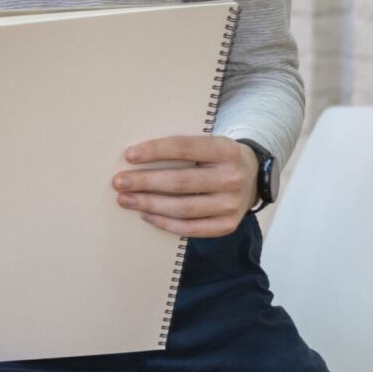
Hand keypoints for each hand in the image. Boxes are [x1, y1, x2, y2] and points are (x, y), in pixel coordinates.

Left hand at [114, 135, 256, 237]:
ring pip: (183, 207)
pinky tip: (146, 215)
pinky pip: (191, 228)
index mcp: (225, 150)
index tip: (129, 156)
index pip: (185, 148)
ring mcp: (232, 204)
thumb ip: (182, 149)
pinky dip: (165, 223)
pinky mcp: (228, 225)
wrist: (253, 176)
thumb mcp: (208, 144)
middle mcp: (232, 178)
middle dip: (144, 182)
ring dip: (148, 204)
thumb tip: (135, 157)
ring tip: (125, 199)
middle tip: (119, 182)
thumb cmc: (217, 157)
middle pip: (180, 182)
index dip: (155, 151)